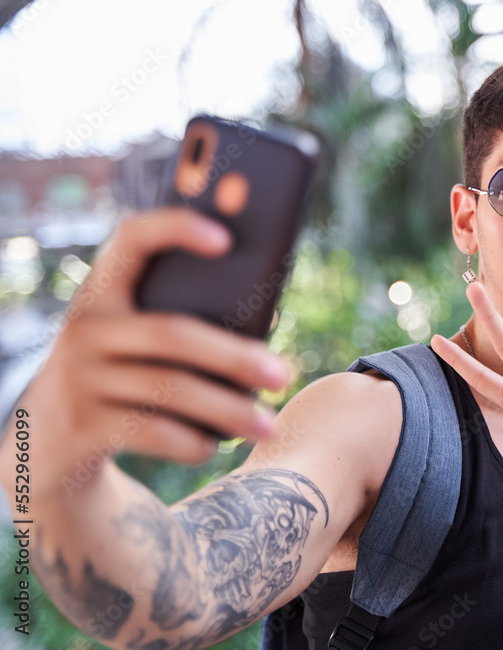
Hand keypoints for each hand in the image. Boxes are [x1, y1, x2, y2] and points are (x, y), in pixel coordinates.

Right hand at [6, 208, 289, 498]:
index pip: (132, 239)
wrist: (46, 440)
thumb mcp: (133, 339)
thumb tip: (265, 326)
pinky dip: (192, 441)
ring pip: (170, 389)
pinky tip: (215, 445)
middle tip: (283, 375)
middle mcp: (84, 328)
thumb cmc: (120, 375)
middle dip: (236, 357)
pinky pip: (152, 432)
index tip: (226, 237)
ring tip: (269, 425)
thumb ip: (180, 319)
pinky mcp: (80, 427)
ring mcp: (78, 378)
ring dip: (230, 411)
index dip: (175, 229)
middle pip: (173, 334)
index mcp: (102, 291)